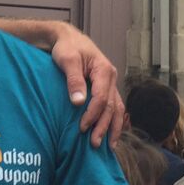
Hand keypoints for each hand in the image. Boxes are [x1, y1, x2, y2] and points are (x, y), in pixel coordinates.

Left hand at [48, 24, 122, 146]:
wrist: (68, 39)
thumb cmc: (66, 47)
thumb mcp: (67, 60)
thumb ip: (73, 80)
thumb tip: (78, 102)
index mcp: (104, 70)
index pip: (102, 98)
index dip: (93, 114)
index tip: (82, 128)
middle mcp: (111, 77)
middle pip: (111, 107)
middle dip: (104, 127)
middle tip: (94, 144)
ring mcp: (110, 83)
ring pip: (117, 108)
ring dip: (113, 127)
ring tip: (110, 146)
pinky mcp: (106, 87)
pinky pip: (114, 106)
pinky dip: (114, 120)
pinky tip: (111, 133)